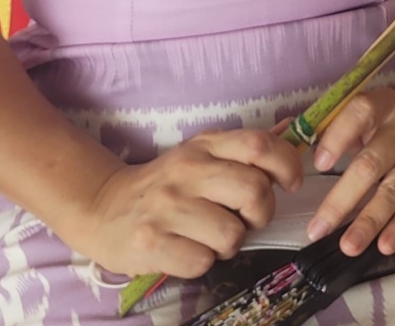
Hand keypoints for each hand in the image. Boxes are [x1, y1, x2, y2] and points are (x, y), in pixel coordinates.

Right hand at [63, 129, 303, 279]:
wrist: (102, 208)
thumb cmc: (165, 185)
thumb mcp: (201, 155)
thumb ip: (242, 150)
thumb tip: (293, 132)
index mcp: (204, 146)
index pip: (259, 145)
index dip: (287, 165)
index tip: (290, 183)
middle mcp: (186, 172)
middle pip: (254, 191)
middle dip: (261, 213)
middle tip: (247, 220)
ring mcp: (166, 208)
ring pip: (232, 234)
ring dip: (230, 244)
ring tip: (211, 237)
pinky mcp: (150, 243)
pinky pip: (202, 262)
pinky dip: (203, 263)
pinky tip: (187, 251)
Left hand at [306, 90, 394, 256]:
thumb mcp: (376, 118)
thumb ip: (344, 133)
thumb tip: (304, 164)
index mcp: (386, 104)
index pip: (361, 112)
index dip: (338, 136)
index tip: (319, 164)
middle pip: (372, 164)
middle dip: (341, 199)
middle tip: (317, 229)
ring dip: (369, 221)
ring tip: (347, 246)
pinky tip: (385, 245)